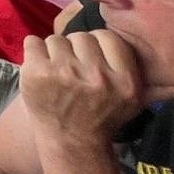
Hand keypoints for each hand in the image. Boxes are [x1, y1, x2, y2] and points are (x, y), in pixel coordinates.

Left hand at [19, 28, 145, 144]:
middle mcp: (98, 76)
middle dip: (76, 50)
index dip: (99, 46)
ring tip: (58, 74)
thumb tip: (141, 31)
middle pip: (81, 36)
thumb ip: (134, 68)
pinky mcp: (37, 73)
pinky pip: (33, 41)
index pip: (109, 37)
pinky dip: (34, 53)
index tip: (95, 60)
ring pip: (56, 38)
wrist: (72, 142)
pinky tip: (41, 71)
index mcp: (125, 80)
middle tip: (75, 70)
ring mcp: (65, 73)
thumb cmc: (101, 116)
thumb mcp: (133, 98)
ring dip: (55, 53)